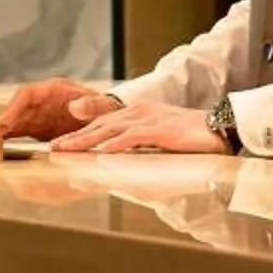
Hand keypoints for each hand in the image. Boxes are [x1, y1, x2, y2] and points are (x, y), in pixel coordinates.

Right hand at [0, 80, 116, 140]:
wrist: (109, 116)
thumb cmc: (106, 108)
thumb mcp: (103, 105)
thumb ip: (92, 105)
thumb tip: (76, 106)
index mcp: (55, 90)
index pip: (28, 95)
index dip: (13, 108)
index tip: (4, 122)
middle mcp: (42, 101)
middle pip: (15, 109)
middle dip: (0, 122)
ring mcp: (38, 115)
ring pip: (13, 122)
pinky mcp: (37, 128)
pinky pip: (17, 132)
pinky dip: (5, 139)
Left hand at [50, 98, 227, 154]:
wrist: (220, 129)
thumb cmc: (190, 138)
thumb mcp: (157, 139)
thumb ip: (135, 146)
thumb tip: (113, 159)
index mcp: (136, 113)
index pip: (102, 124)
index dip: (80, 134)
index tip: (60, 145)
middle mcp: (138, 112)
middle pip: (100, 125)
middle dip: (75, 138)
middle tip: (53, 149)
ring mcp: (148, 119)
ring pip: (110, 130)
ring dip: (87, 141)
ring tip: (68, 151)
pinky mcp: (159, 129)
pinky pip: (132, 137)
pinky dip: (115, 145)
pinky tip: (101, 153)